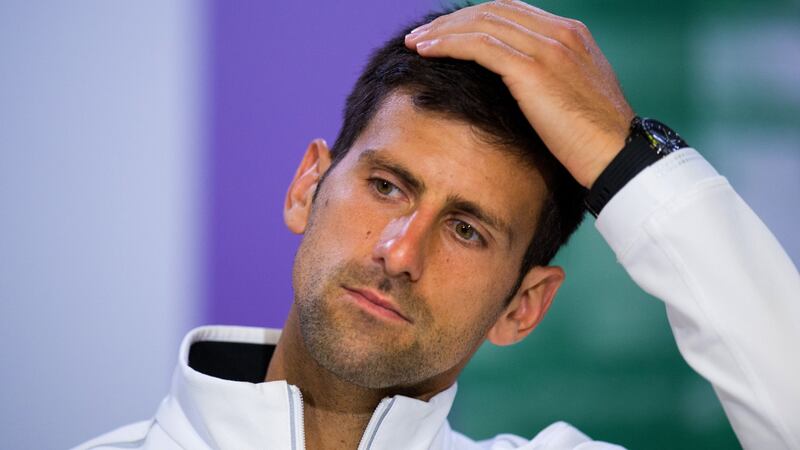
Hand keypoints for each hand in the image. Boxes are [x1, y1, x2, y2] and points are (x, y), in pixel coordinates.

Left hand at [405, 0, 634, 188]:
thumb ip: (551, 80)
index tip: (448, 32)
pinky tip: (427, 51)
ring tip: (416, 42)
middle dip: (453, 20)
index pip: (512, 11)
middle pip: (493, 10)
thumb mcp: (575, 97)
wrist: (618, 156)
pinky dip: (448, 44)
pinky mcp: (533, 69)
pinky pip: (479, 45)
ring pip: (482, 23)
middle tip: (423, 34)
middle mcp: (560, 33)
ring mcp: (549, 48)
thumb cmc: (596, 140)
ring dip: (443, 31)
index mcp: (571, 35)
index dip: (475, 18)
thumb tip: (519, 86)